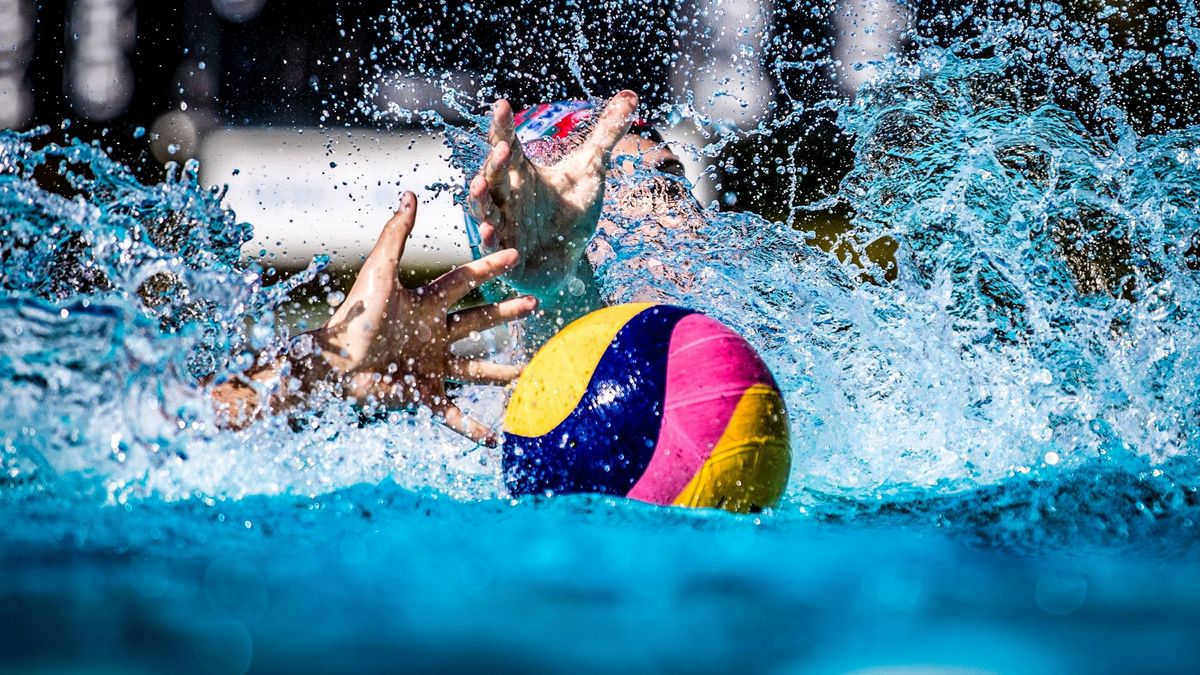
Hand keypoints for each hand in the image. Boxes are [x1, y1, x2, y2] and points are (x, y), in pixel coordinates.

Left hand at [315, 192, 536, 444]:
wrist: (332, 364)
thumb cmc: (353, 316)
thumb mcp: (379, 272)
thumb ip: (396, 235)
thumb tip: (411, 194)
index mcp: (424, 304)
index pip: (463, 282)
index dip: (488, 268)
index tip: (514, 255)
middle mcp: (431, 333)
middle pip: (477, 322)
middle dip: (505, 314)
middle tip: (534, 305)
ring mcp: (428, 365)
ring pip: (474, 370)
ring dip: (501, 373)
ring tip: (529, 373)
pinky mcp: (420, 393)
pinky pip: (451, 412)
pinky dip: (471, 427)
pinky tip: (493, 439)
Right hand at [467, 91, 638, 298]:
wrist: (569, 260)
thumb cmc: (572, 213)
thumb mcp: (592, 170)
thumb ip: (605, 134)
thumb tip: (631, 96)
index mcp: (522, 171)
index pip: (507, 143)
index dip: (503, 126)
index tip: (502, 105)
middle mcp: (507, 194)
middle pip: (494, 173)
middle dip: (495, 161)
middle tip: (503, 147)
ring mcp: (503, 222)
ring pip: (484, 206)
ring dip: (480, 197)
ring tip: (480, 184)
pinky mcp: (505, 250)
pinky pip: (492, 243)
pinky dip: (489, 238)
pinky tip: (489, 231)